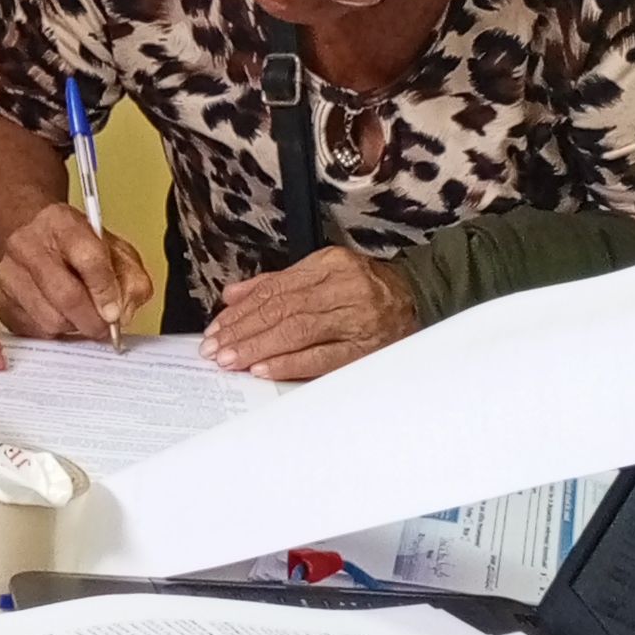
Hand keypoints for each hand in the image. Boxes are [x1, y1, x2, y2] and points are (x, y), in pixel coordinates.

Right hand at [0, 203, 152, 344]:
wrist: (29, 235)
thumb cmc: (74, 245)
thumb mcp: (113, 248)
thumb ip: (130, 278)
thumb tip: (123, 312)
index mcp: (62, 222)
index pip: (89, 258)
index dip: (106, 290)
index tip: (115, 312)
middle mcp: (28, 244)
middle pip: (66, 295)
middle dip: (92, 320)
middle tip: (104, 327)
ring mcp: (8, 273)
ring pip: (49, 320)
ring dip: (73, 327)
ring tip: (81, 316)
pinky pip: (32, 331)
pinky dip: (53, 331)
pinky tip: (59, 315)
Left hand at [204, 248, 419, 384]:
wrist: (419, 301)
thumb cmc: (365, 290)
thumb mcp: (322, 274)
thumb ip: (276, 284)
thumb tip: (233, 295)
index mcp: (330, 264)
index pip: (275, 289)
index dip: (242, 311)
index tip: (218, 328)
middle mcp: (344, 287)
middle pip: (282, 310)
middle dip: (243, 332)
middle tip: (216, 348)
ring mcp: (356, 319)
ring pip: (297, 331)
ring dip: (258, 348)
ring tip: (231, 359)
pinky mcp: (366, 349)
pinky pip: (321, 357)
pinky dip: (289, 364)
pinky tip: (264, 369)